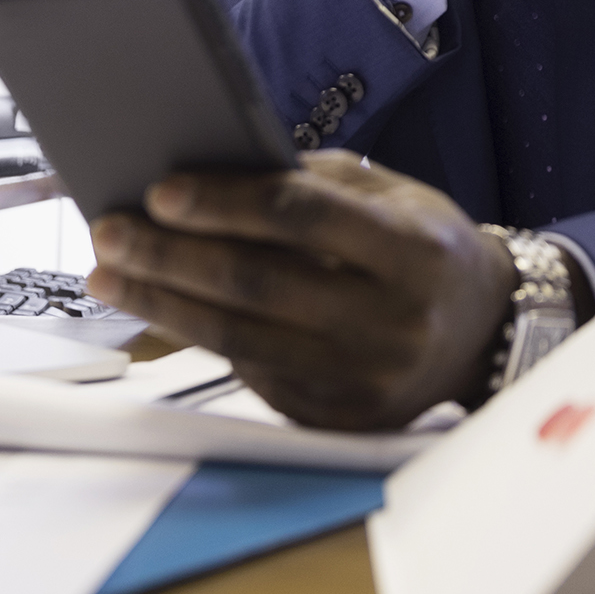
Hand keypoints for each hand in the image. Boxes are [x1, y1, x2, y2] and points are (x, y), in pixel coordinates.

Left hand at [85, 152, 514, 429]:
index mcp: (416, 251)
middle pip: (259, 285)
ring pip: (242, 340)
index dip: (226, 203)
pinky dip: (204, 339)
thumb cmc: (428, 249)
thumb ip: (314, 185)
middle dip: (171, 256)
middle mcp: (395, 321)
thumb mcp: (393, 197)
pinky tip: (167, 311)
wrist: (483, 332)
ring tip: (113, 275)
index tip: (162, 191)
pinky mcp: (341, 419)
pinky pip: (256, 374)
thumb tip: (212, 174)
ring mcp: (367, 380)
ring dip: (163, 306)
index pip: (304, 218)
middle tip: (112, 232)